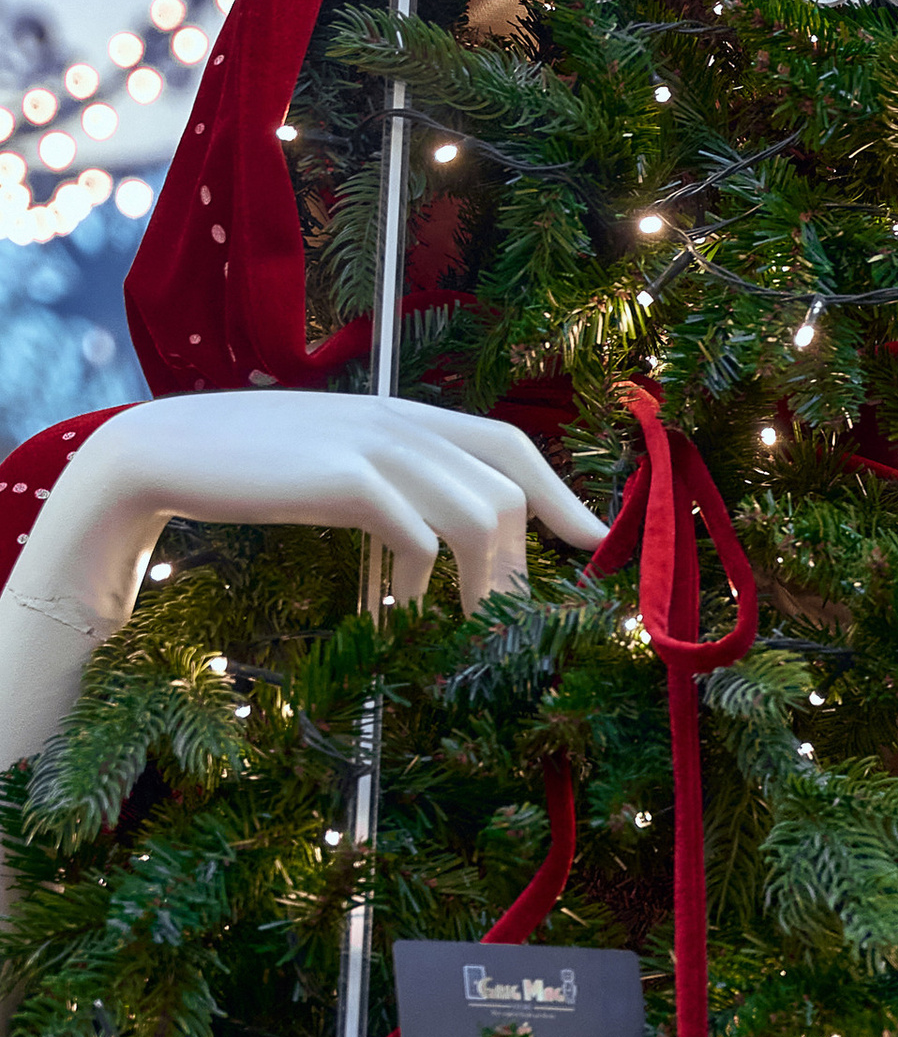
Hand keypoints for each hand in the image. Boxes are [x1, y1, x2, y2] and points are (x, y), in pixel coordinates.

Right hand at [32, 391, 608, 618]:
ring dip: (481, 580)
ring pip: (478, 512)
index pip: (506, 443)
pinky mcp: (341, 475)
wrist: (164, 455)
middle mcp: (398, 419)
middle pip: (505, 491)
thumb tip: (455, 533)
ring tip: (462, 621)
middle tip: (503, 619)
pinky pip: (418, 532)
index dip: (559, 491)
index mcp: (404, 415)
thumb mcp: (343, 465)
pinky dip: (421, 578)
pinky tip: (397, 607)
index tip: (594, 540)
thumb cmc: (258, 470)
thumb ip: (401, 481)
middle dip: (517, 563)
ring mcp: (371, 443)